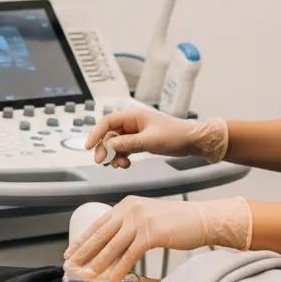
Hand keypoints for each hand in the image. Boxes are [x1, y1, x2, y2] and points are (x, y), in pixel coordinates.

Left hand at [64, 194, 251, 281]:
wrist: (201, 219)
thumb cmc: (176, 222)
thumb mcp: (148, 218)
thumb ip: (130, 227)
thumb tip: (111, 247)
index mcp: (127, 205)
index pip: (98, 224)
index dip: (82, 240)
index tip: (70, 252)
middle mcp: (130, 209)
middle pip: (100, 234)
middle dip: (83, 252)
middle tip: (70, 266)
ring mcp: (141, 220)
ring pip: (112, 245)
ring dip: (98, 263)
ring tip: (87, 276)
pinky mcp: (152, 233)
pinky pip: (130, 254)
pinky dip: (120, 268)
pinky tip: (113, 278)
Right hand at [84, 107, 228, 168]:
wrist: (192, 141)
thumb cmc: (175, 135)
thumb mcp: (150, 140)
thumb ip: (128, 143)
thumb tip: (110, 146)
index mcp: (133, 115)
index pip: (107, 122)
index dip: (96, 133)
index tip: (88, 146)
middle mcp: (132, 123)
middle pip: (109, 134)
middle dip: (104, 148)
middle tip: (102, 161)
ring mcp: (135, 132)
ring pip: (116, 143)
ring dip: (114, 155)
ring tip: (119, 165)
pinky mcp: (140, 141)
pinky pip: (124, 148)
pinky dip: (122, 156)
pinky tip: (125, 164)